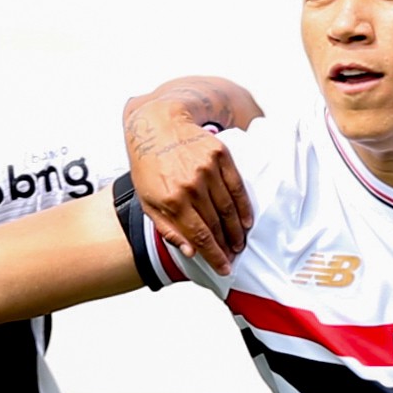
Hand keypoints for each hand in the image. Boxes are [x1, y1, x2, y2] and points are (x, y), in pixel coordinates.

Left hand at [124, 86, 259, 273]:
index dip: (214, 256)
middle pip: (216, 225)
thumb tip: (191, 252)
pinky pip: (237, 187)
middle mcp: (191, 186)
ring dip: (236, 231)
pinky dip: (244, 207)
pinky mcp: (220, 156)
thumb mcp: (146, 200)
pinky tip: (246, 221)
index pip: (200, 237)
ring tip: (240, 243)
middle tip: (233, 258)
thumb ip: (167, 228)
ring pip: (229, 209)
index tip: (224, 268)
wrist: (158, 124)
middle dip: (226, 247)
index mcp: (171, 200)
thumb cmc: (149, 163)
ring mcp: (207, 170)